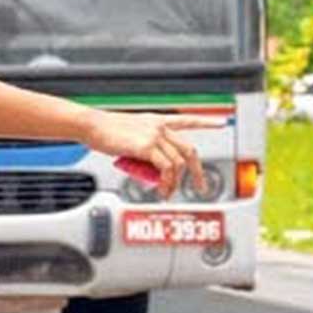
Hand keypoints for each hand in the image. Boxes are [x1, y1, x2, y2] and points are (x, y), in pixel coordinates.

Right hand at [81, 110, 224, 198]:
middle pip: (189, 149)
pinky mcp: (148, 146)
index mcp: (156, 121)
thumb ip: (143, 150)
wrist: (92, 126)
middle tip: (199, 186)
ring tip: (167, 192)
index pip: (187, 119)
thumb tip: (149, 169)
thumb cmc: (104, 132)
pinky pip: (166, 168)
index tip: (221, 122)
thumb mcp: (129, 138)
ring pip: (178, 163)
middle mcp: (160, 127)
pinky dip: (166, 182)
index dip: (206, 121)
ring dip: (175, 182)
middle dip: (197, 171)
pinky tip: (161, 188)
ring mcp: (155, 135)